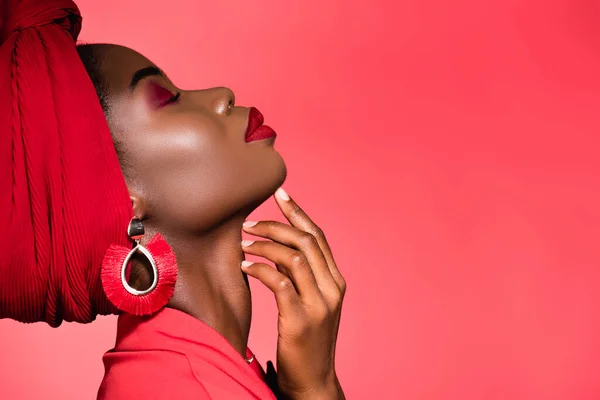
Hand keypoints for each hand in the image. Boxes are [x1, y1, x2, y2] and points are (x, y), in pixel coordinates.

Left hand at [241, 187, 345, 399]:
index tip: (280, 193)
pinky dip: (260, 268)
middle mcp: (332, 289)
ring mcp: (319, 305)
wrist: (314, 381)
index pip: (318, 237)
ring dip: (265, 245)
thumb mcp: (311, 303)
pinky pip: (279, 282)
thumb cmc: (307, 341)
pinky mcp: (300, 320)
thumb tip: (277, 247)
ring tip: (244, 244)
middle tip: (248, 222)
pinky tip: (245, 266)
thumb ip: (302, 275)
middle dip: (275, 224)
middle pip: (306, 241)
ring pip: (294, 257)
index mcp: (335, 282)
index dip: (298, 212)